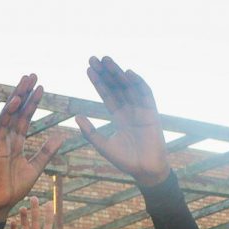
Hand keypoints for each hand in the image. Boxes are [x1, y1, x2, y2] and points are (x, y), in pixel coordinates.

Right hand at [0, 74, 62, 221]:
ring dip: (17, 96)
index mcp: (16, 143)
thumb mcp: (36, 167)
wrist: (2, 203)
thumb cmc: (15, 188)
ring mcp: (0, 141)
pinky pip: (1, 126)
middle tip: (32, 75)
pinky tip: (16, 99)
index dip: (32, 102)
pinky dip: (8, 112)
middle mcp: (7, 138)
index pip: (25, 117)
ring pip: (8, 113)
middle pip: (16, 110)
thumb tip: (60, 136)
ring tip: (26, 80)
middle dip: (25, 92)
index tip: (41, 87)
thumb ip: (47, 151)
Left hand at [77, 57, 167, 186]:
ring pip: (128, 87)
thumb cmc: (126, 160)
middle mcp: (130, 110)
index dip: (98, 82)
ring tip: (106, 60)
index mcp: (119, 117)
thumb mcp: (103, 145)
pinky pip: (145, 94)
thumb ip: (90, 131)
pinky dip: (138, 83)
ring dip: (118, 73)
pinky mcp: (152, 113)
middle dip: (105, 73)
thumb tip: (76, 116)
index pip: (107, 95)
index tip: (88, 69)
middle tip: (94, 58)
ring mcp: (141, 110)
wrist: (145, 171)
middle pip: (116, 87)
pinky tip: (127, 72)